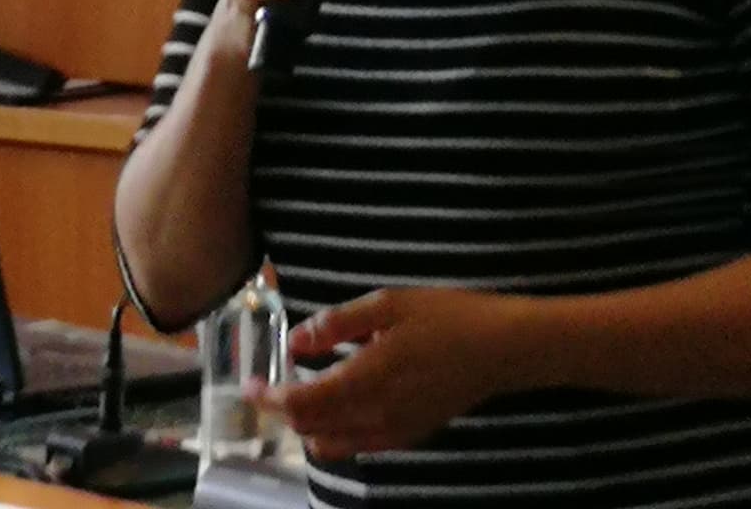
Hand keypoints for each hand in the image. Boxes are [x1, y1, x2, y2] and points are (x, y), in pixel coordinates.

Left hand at [251, 288, 530, 459]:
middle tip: (265, 386)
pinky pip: (358, 446)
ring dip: (306, 425)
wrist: (502, 350)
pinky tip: (338, 402)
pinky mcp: (408, 435)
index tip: (247, 384)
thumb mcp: (390, 304)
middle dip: (281, 411)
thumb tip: (295, 340)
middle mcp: (375, 416)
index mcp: (367, 380)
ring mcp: (393, 432)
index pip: (301, 404)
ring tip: (300, 392)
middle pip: (310, 428)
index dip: (268, 398)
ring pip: (331, 443)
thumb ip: (338, 323)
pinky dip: (335, 433)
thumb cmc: (447, 316)